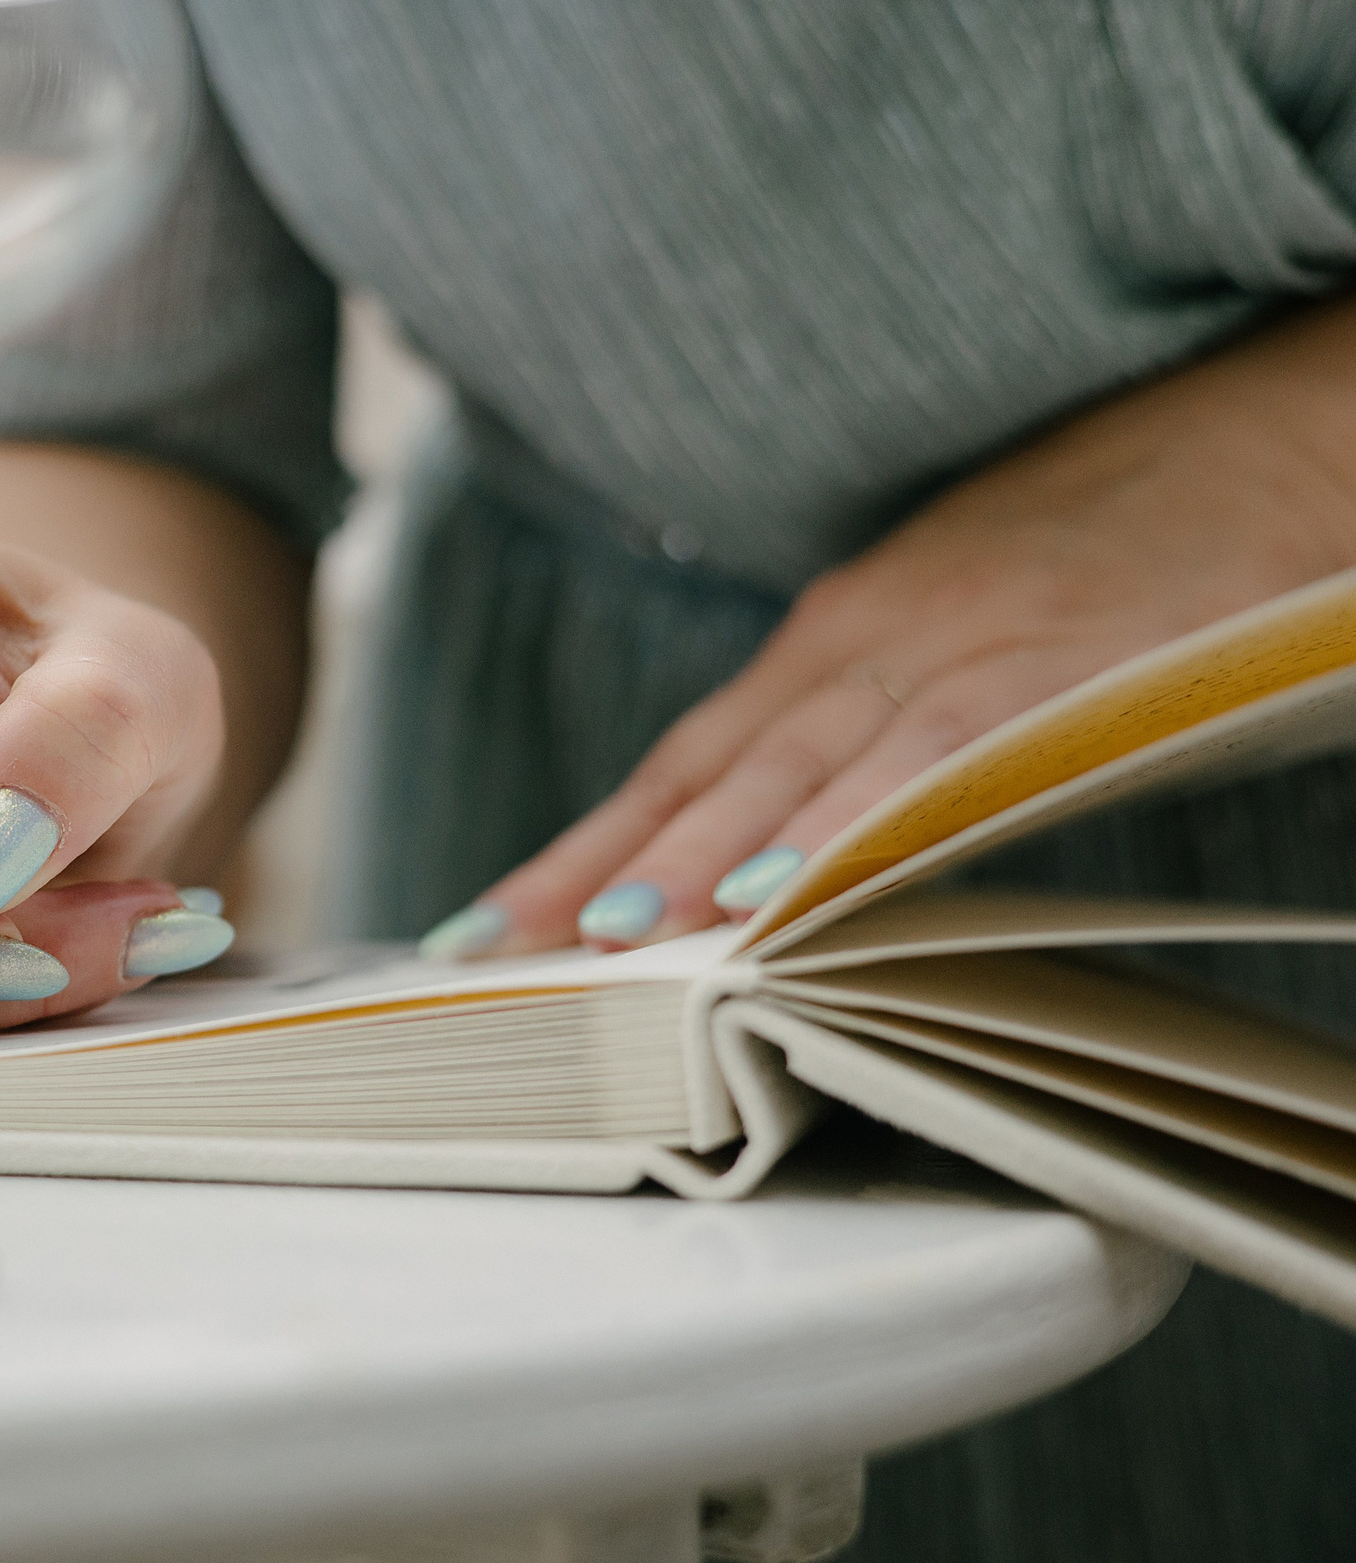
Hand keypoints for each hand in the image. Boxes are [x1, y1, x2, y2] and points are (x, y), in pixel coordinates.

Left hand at [419, 299, 1355, 960]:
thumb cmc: (1108, 539)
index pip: (681, 760)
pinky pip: (943, 758)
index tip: (483, 933)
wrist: (1272, 413)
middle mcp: (871, 635)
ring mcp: (963, 640)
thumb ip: (862, 731)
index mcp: (835, 636)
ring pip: (804, 766)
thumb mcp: (953, 627)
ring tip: (616, 937)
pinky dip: (858, 824)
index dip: (579, 848)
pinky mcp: (1066, 657)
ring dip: (704, 853)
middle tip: (499, 957)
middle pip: (708, 770)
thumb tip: (767, 854)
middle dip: (598, 867)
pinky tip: (788, 887)